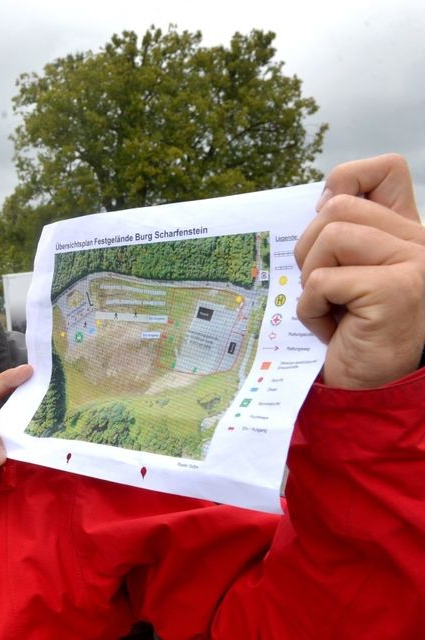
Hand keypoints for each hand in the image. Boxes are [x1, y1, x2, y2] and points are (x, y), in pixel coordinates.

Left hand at [295, 154, 424, 388]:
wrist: (369, 386)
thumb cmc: (351, 330)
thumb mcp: (345, 272)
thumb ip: (342, 234)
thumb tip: (321, 197)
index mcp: (406, 231)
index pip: (385, 169)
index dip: (344, 183)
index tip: (325, 225)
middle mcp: (418, 242)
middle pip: (338, 206)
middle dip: (310, 248)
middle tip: (321, 285)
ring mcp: (413, 263)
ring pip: (330, 236)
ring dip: (311, 279)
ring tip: (330, 308)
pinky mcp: (396, 290)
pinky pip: (323, 280)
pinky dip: (312, 308)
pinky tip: (333, 329)